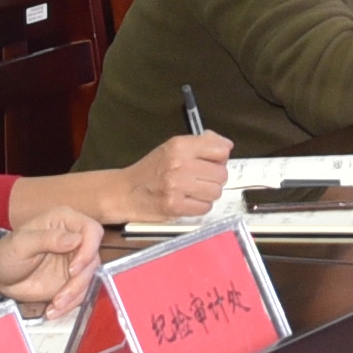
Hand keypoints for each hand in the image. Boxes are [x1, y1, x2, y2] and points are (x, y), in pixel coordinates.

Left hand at [0, 209, 99, 314]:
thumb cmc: (5, 253)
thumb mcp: (21, 244)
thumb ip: (48, 239)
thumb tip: (76, 239)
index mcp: (64, 221)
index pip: (92, 230)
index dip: (89, 250)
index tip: (73, 269)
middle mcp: (74, 239)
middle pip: (93, 259)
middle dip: (79, 282)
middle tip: (61, 296)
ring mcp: (75, 261)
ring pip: (88, 279)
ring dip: (74, 296)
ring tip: (54, 306)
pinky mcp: (72, 280)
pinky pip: (80, 293)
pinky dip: (69, 305)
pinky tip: (53, 311)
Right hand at [75, 129, 229, 226]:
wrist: (125, 192)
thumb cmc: (150, 171)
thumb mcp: (171, 148)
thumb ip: (200, 144)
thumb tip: (226, 146)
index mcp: (179, 146)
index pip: (221, 150)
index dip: (220, 158)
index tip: (212, 162)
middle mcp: (179, 164)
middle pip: (221, 174)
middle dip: (214, 178)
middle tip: (199, 180)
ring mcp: (177, 187)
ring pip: (216, 192)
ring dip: (207, 194)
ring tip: (193, 191)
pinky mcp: (176, 207)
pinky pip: (205, 208)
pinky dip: (199, 206)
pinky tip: (188, 201)